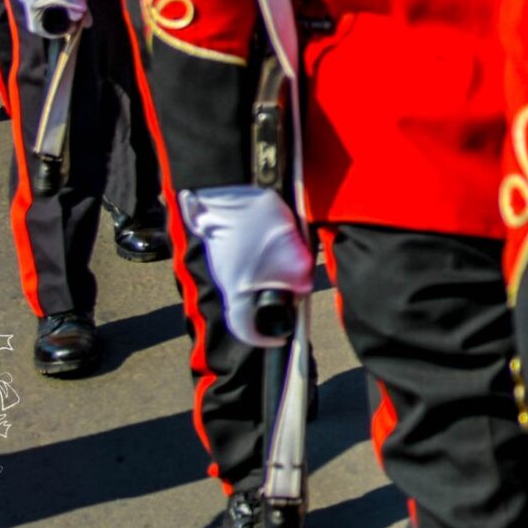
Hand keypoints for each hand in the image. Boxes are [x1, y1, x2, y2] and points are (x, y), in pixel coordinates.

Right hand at [180, 185, 313, 347]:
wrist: (228, 190)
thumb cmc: (255, 225)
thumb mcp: (289, 255)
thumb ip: (299, 279)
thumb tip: (303, 290)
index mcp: (237, 292)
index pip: (244, 328)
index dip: (263, 338)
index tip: (282, 337)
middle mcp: (227, 280)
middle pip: (252, 301)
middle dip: (276, 298)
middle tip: (295, 289)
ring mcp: (225, 261)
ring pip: (253, 278)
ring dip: (274, 273)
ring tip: (292, 254)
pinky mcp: (228, 243)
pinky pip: (250, 259)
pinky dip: (267, 256)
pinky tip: (281, 237)